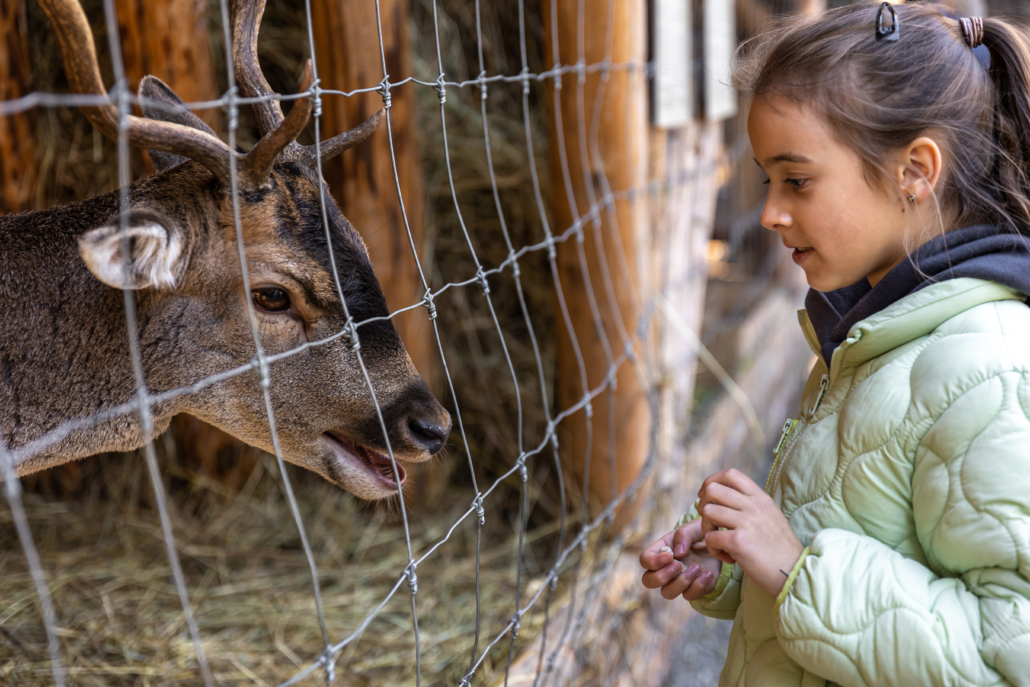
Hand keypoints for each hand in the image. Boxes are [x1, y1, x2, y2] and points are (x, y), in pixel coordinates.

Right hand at [639, 518, 722, 600]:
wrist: (719, 545)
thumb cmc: (702, 534)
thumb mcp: (694, 528)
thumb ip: (683, 535)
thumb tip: (678, 553)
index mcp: (661, 551)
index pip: (645, 560)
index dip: (653, 562)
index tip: (670, 556)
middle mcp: (665, 568)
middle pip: (648, 581)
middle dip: (662, 576)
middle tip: (678, 565)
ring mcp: (678, 581)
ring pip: (667, 593)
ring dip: (682, 582)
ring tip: (697, 567)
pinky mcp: (693, 589)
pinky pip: (690, 596)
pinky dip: (699, 587)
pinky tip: (708, 573)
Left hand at [697, 469, 804, 597]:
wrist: (795, 572)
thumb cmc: (780, 549)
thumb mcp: (770, 516)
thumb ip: (751, 505)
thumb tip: (726, 497)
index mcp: (761, 498)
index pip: (731, 474)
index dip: (712, 482)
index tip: (706, 497)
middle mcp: (754, 506)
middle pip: (713, 489)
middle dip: (703, 505)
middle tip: (711, 522)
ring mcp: (747, 522)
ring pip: (708, 512)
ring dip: (707, 529)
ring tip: (719, 543)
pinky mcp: (739, 541)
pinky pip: (710, 537)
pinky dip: (713, 549)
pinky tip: (727, 557)